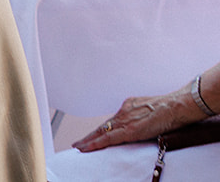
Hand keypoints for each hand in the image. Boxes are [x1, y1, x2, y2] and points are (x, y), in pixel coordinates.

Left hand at [73, 87, 206, 152]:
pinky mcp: (129, 130)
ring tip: (79, 147)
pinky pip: (109, 138)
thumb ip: (143, 116)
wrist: (177, 106)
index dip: (102, 129)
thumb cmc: (170, 109)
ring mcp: (124, 120)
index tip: (93, 134)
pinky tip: (87, 148)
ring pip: (102, 132)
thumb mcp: (151, 109)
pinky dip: (96, 143)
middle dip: (91, 136)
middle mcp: (123, 111)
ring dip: (90, 141)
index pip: (113, 121)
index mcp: (129, 106)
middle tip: (78, 143)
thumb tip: (143, 123)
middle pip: (104, 126)